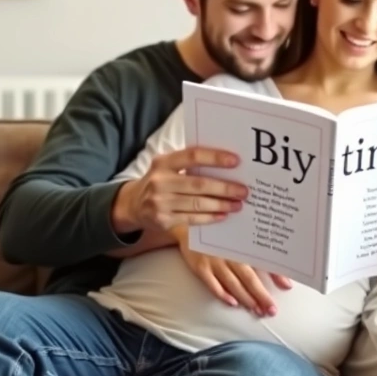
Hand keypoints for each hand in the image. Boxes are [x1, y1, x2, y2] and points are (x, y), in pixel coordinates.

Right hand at [112, 146, 248, 233]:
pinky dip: (210, 217)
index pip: (192, 156)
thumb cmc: (160, 181)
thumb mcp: (167, 167)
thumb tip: (226, 166)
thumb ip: (189, 164)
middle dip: (225, 188)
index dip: (215, 158)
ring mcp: (160, 202)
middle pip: (199, 184)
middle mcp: (160, 181)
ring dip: (221, 204)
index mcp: (164, 162)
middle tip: (243, 191)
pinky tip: (223, 215)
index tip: (235, 161)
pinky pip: (192, 219)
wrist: (133, 205)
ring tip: (237, 204)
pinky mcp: (163, 220)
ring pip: (197, 204)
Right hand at [173, 227, 291, 315]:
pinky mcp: (200, 266)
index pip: (263, 261)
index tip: (287, 287)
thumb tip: (277, 266)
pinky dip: (222, 293)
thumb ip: (259, 249)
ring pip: (233, 283)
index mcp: (243, 244)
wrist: (190, 223)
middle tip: (272, 310)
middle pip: (249, 277)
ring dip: (246, 298)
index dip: (276, 275)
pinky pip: (211, 283)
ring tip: (258, 310)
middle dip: (262, 295)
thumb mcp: (240, 235)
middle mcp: (230, 253)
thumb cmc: (221, 232)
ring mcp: (214, 260)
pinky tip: (232, 303)